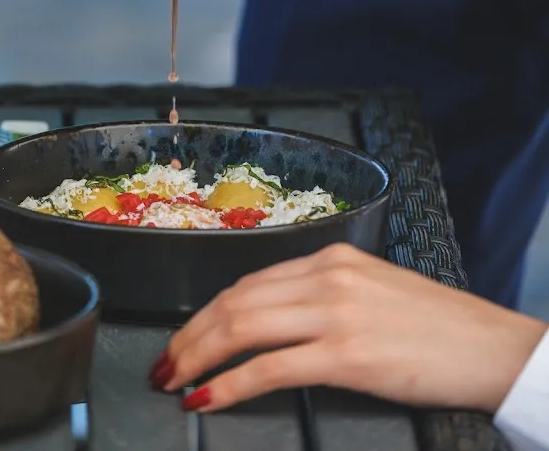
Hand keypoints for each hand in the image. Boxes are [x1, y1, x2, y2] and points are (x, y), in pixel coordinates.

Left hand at [150, 244, 546, 412]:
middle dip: (191, 334)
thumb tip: (275, 319)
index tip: (186, 335)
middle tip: (165, 362)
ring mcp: (334, 313)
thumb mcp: (373, 291)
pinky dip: (231, 383)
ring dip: (199, 355)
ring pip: (243, 327)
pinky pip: (271, 367)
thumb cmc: (438, 326)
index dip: (209, 311)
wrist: (492, 347)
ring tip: (175, 379)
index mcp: (331, 258)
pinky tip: (208, 398)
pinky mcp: (346, 354)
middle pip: (236, 301)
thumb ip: (325, 295)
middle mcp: (326, 277)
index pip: (250, 282)